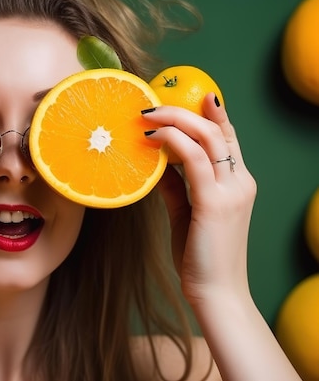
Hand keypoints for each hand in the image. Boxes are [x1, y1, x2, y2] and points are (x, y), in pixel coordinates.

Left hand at [143, 92, 256, 305]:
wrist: (216, 291)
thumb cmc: (201, 254)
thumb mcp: (187, 212)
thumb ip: (177, 186)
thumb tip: (156, 163)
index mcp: (238, 183)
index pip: (227, 138)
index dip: (210, 113)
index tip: (186, 96)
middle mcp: (240, 181)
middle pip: (217, 130)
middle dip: (184, 109)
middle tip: (153, 103)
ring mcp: (231, 191)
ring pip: (208, 137)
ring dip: (175, 119)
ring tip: (147, 114)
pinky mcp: (215, 203)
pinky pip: (194, 160)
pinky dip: (173, 142)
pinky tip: (152, 138)